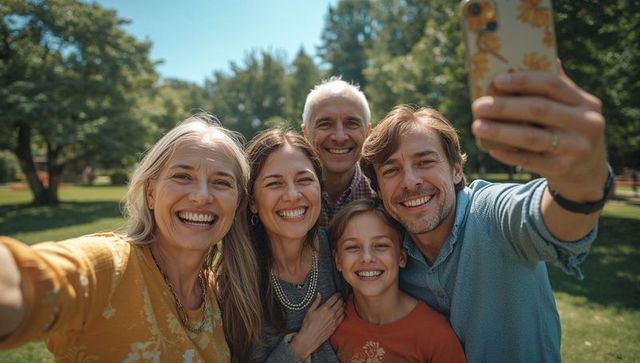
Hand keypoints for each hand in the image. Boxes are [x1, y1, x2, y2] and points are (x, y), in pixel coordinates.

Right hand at [290, 293, 343, 358]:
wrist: (310, 337)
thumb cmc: (308, 324)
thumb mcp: (310, 311)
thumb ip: (316, 302)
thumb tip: (319, 294)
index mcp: (324, 308)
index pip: (334, 298)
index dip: (337, 294)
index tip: (338, 293)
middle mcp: (331, 313)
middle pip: (340, 303)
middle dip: (341, 298)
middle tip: (341, 297)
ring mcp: (334, 320)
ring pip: (342, 310)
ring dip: (343, 305)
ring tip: (343, 303)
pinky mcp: (335, 326)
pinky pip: (342, 318)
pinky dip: (343, 313)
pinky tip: (342, 312)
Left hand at [471, 61, 607, 201]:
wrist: (588, 173)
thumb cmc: (569, 132)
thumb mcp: (571, 110)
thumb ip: (554, 89)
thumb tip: (524, 57)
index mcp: (585, 102)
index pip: (553, 84)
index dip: (524, 81)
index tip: (496, 80)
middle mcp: (586, 123)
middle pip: (539, 110)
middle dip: (504, 107)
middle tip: (477, 106)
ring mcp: (576, 148)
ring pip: (532, 137)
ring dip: (500, 131)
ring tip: (477, 126)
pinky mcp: (563, 169)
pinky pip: (530, 160)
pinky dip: (509, 153)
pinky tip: (491, 148)